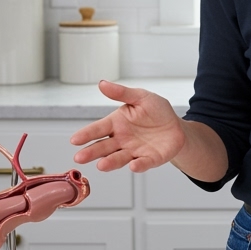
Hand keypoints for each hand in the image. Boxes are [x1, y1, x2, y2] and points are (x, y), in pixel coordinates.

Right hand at [69, 81, 186, 172]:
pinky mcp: (150, 159)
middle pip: (104, 147)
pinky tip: (133, 165)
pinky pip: (143, 163)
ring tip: (101, 165)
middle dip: (92, 152)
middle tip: (79, 158)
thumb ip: (121, 93)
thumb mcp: (140, 97)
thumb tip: (102, 83)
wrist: (176, 126)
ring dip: (110, 162)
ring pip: (119, 158)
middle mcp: (122, 140)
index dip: (86, 134)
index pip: (98, 129)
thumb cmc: (156, 111)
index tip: (74, 140)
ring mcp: (134, 151)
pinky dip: (138, 165)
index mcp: (117, 123)